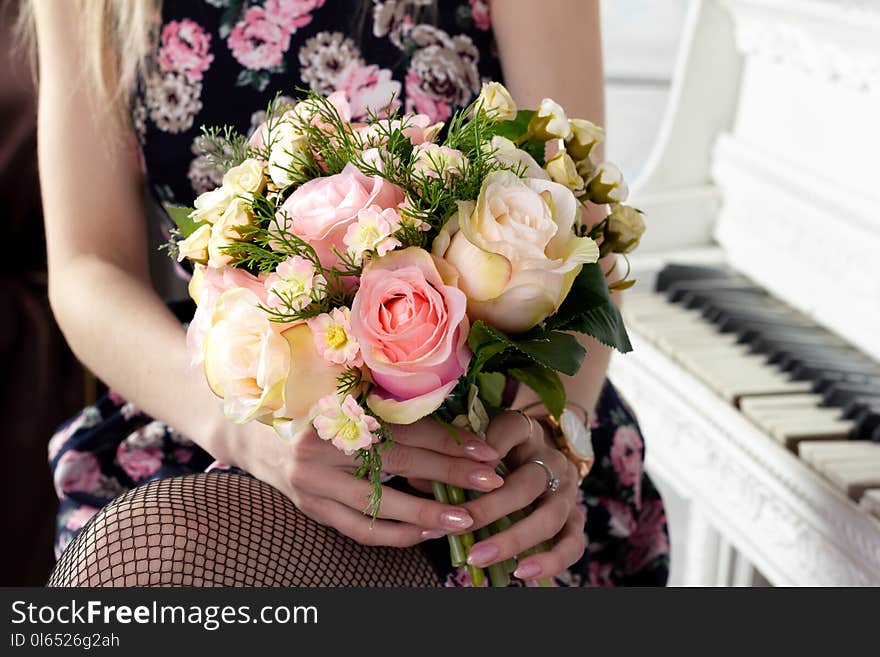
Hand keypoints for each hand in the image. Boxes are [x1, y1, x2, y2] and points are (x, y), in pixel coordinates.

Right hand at [238, 418, 502, 547]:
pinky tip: (427, 532)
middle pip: (398, 461)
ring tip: (465, 517)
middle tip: (490, 481)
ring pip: (380, 503)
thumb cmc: (317, 414)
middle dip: (449, 473)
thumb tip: (459, 434)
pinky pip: (361, 529)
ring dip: (427, 512)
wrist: (260, 438)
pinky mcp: (313, 508)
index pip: (405, 428)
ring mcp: (314, 480)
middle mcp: (324, 444)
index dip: (449, 440)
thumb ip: (395, 415)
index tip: (486, 451)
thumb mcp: (352, 402)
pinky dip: (397, 534)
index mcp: (338, 407)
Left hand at [460, 410, 585, 580]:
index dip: (490, 446)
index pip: (512, 429)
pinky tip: (521, 573)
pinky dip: (550, 562)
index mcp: (527, 431)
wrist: (540, 451)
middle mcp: (552, 460)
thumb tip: (420, 480)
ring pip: (549, 518)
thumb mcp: (478, 439)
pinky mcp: (576, 517)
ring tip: (479, 557)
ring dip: (513, 540)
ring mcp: (567, 490)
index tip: (462, 463)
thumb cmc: (499, 446)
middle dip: (490, 508)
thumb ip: (453, 456)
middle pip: (527, 484)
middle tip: (459, 524)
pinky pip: (573, 544)